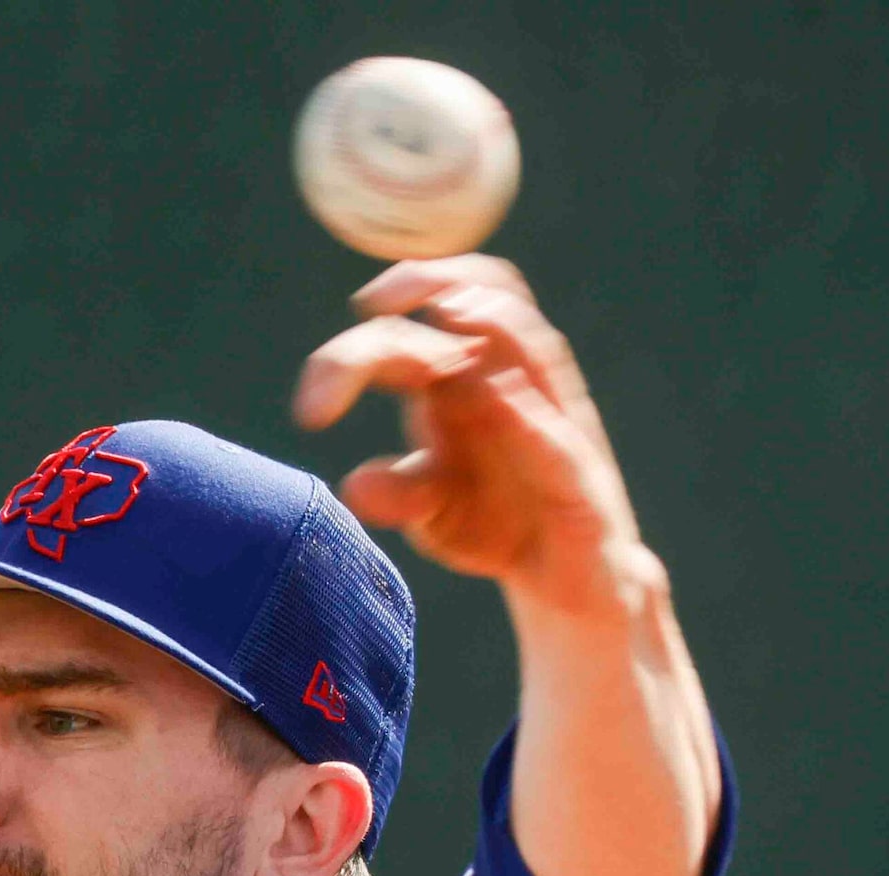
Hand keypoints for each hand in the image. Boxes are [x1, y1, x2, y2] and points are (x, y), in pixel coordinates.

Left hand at [292, 256, 664, 623]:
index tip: (311, 409)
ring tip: (445, 309)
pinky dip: (525, 407)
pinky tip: (494, 393)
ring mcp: (550, 415)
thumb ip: (398, 494)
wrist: (563, 583)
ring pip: (532, 339)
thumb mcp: (432, 512)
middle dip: (428, 279)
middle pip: (479, 293)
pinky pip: (557, 429)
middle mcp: (507, 380)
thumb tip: (355, 485)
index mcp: (459, 383)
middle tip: (373, 303)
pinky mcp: (576, 467)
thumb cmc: (495, 526)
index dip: (350, 359)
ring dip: (491, 316)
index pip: (404, 335)